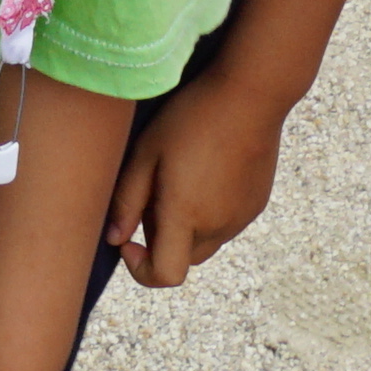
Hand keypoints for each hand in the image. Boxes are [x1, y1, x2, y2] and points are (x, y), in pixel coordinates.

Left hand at [103, 79, 287, 289]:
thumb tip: (114, 238)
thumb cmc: (192, 117)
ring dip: (187, 225)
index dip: (140, 269)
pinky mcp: (256, 205)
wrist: (251, 94)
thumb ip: (127, 201)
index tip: (129, 240)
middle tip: (154, 193)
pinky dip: (210, 212)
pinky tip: (207, 170)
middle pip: (182, 257)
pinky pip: (226, 223)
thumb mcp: (146, 152)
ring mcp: (241, 218)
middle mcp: (218, 226)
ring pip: (205, 240)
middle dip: (162, 240)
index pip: (165, 275)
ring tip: (182, 176)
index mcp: (186, 215)